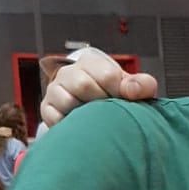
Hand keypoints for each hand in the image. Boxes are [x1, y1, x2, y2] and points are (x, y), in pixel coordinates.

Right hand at [41, 46, 158, 125]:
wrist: (93, 107)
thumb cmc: (114, 96)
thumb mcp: (132, 87)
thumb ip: (142, 85)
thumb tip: (134, 90)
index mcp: (91, 62)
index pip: (107, 74)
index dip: (119, 91)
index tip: (124, 100)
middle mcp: (69, 72)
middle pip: (84, 85)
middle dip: (102, 102)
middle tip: (110, 113)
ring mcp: (55, 90)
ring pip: (68, 101)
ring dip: (86, 115)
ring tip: (96, 119)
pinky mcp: (47, 109)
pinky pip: (56, 118)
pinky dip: (71, 125)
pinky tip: (82, 127)